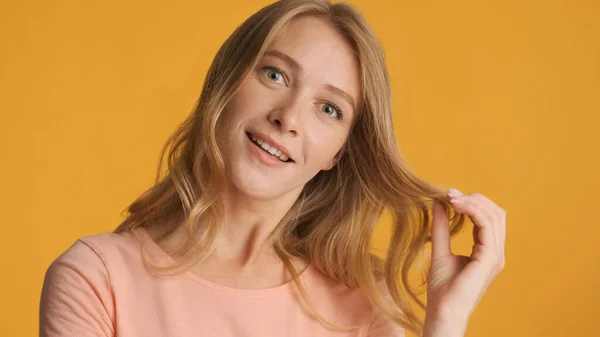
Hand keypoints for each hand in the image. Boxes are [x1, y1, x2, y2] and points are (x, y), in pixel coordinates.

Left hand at [424, 189, 505, 335]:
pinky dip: (473, 211)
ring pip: (494, 216)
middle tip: (450, 193)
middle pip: (496, 213)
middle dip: (474, 198)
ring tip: (451, 197)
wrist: (443, 312)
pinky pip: (487, 225)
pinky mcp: (490, 258)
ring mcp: (495, 256)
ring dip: (472, 202)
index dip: (471, 202)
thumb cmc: (442, 289)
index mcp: (487, 251)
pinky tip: (456, 206)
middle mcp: (495, 253)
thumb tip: (438, 204)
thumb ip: (441, 228)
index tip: (448, 194)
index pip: (488, 218)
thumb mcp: (439, 250)